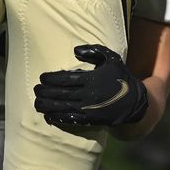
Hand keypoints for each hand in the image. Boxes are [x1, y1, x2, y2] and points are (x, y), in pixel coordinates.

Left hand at [33, 44, 148, 127]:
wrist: (134, 102)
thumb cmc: (120, 77)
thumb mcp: (111, 58)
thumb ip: (94, 50)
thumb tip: (75, 50)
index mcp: (92, 78)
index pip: (66, 78)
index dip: (51, 79)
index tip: (41, 77)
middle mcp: (88, 94)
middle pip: (61, 93)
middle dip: (45, 92)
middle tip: (35, 90)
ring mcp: (88, 108)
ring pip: (62, 107)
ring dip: (47, 106)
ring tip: (36, 103)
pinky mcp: (90, 119)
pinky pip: (70, 119)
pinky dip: (58, 118)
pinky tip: (48, 117)